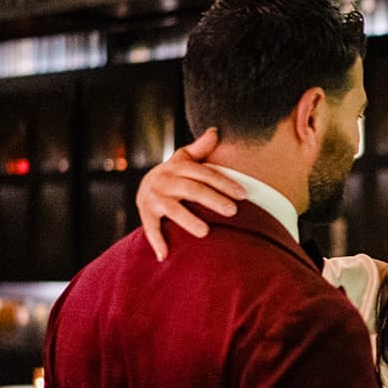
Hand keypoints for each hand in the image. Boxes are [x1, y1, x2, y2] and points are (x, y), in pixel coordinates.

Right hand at [137, 128, 248, 261]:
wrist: (146, 186)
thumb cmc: (176, 175)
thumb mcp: (186, 159)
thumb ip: (201, 149)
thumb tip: (215, 131)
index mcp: (177, 166)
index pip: (204, 174)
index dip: (223, 183)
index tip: (243, 195)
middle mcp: (164, 179)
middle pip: (192, 190)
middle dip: (213, 200)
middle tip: (233, 212)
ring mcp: (153, 197)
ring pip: (172, 209)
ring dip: (188, 220)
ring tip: (206, 233)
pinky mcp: (145, 213)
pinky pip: (151, 228)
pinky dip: (157, 242)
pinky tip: (165, 256)